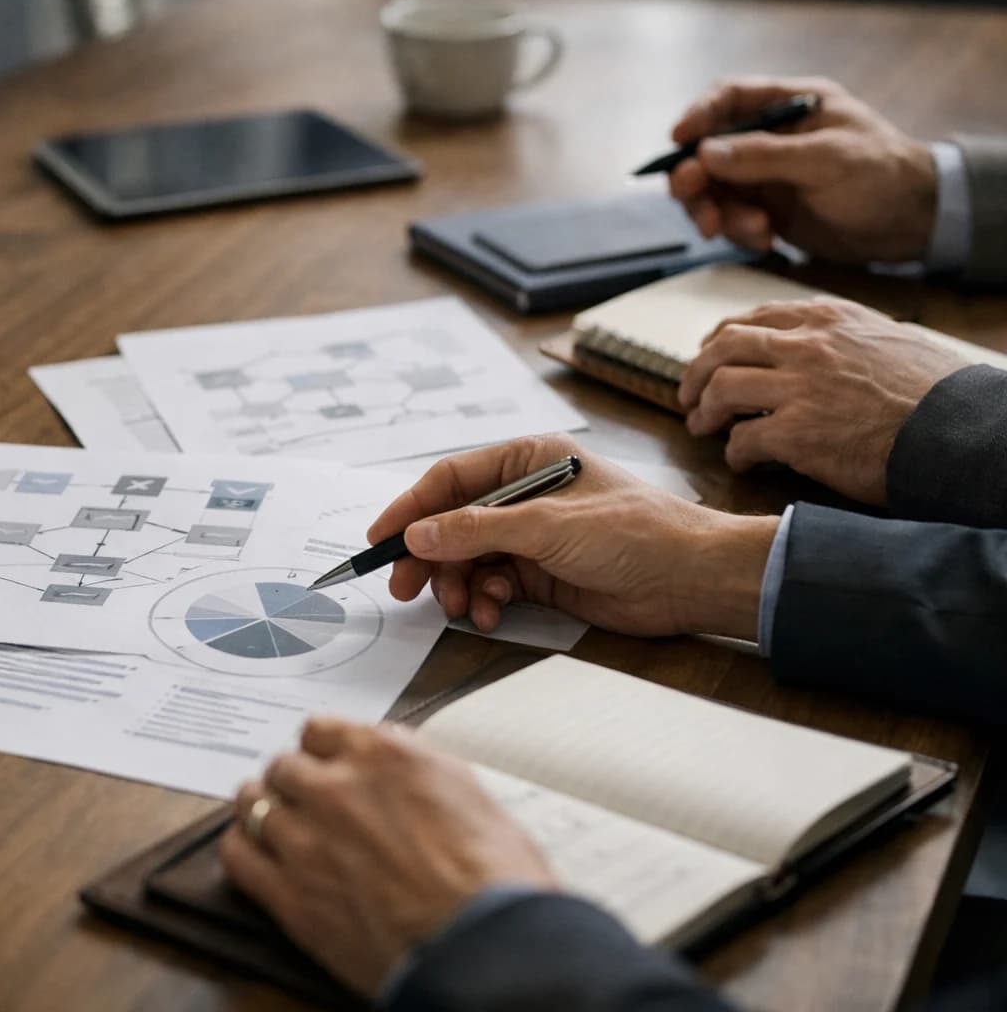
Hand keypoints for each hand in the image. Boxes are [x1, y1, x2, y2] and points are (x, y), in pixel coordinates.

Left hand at [221, 717, 555, 996]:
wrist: (484, 946)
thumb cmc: (495, 878)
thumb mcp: (467, 792)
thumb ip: (416, 769)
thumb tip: (397, 767)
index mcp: (382, 756)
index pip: (320, 730)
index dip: (321, 750)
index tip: (324, 764)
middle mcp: (336, 789)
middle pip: (284, 766)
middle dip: (292, 781)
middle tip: (302, 800)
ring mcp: (306, 840)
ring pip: (252, 803)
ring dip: (261, 809)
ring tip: (269, 821)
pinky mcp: (290, 896)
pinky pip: (238, 855)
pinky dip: (242, 849)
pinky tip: (253, 855)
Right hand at [367, 435, 777, 639]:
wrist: (692, 579)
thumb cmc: (636, 532)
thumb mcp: (548, 526)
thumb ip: (478, 530)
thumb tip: (418, 535)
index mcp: (527, 460)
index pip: (450, 479)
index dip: (411, 508)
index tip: (380, 538)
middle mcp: (524, 495)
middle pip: (452, 523)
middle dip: (429, 556)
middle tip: (405, 588)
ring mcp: (532, 536)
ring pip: (468, 559)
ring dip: (457, 584)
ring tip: (463, 607)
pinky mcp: (541, 574)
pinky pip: (491, 585)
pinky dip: (484, 601)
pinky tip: (491, 613)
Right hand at [668, 77, 936, 262]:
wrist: (912, 223)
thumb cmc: (882, 175)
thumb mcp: (825, 160)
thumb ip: (764, 156)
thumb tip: (705, 153)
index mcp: (790, 105)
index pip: (729, 99)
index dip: (698, 115)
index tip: (678, 140)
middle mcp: (771, 138)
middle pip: (708, 152)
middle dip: (697, 181)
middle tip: (698, 206)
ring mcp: (766, 176)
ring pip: (714, 192)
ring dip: (719, 215)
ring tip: (750, 231)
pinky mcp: (767, 210)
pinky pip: (732, 220)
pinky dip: (739, 233)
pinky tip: (765, 241)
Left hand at [678, 298, 968, 505]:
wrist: (959, 431)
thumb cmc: (935, 393)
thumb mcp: (890, 341)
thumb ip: (844, 338)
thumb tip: (817, 346)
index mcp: (829, 320)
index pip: (755, 319)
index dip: (721, 339)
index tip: (708, 354)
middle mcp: (808, 346)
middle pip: (723, 348)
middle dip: (695, 373)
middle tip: (687, 396)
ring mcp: (799, 388)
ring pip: (721, 389)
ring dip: (703, 411)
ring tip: (700, 428)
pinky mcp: (796, 433)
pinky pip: (742, 440)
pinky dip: (734, 453)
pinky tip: (741, 462)